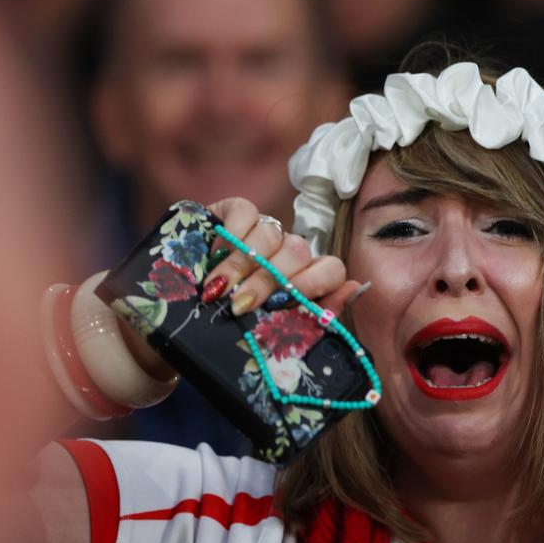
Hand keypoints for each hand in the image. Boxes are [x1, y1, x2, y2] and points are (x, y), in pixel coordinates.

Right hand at [204, 197, 361, 316]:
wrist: (188, 317)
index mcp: (307, 279)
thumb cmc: (235, 326)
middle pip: (298, 252)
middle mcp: (290, 251)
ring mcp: (265, 229)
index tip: (284, 303)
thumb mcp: (273, 331)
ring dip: (242, 264)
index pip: (332, 269)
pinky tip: (215, 254)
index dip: (313, 283)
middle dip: (267, 280)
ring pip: (271, 234)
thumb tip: (355, 288)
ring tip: (219, 288)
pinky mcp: (235, 212)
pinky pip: (245, 211)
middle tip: (241, 303)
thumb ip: (316, 315)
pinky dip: (231, 233)